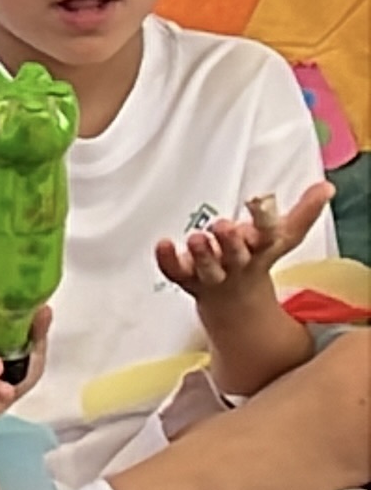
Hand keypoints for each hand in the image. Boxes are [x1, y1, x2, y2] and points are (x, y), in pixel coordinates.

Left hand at [154, 184, 328, 300]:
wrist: (236, 303)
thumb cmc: (257, 259)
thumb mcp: (283, 236)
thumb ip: (304, 211)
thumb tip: (327, 186)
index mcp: (261, 250)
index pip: (267, 234)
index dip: (264, 218)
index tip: (258, 200)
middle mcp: (237, 264)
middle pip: (236, 255)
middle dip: (231, 242)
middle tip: (223, 225)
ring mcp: (211, 275)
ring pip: (207, 268)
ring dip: (202, 255)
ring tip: (195, 238)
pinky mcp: (187, 279)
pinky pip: (175, 272)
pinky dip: (167, 261)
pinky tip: (162, 244)